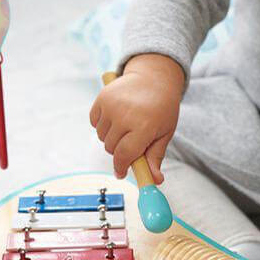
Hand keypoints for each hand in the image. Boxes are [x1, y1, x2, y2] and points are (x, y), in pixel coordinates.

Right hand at [89, 54, 184, 183]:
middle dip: (121, 150)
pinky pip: (94, 123)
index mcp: (143, 126)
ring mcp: (111, 105)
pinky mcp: (102, 98)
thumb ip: (155, 157)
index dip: (121, 167)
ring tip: (126, 125)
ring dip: (111, 137)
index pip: (124, 156)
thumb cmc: (162, 108)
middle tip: (132, 140)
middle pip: (111, 148)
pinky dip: (102, 124)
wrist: (154, 78)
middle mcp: (125, 116)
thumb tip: (155, 181)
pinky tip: (116, 116)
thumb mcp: (164, 133)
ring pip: (102, 137)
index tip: (121, 173)